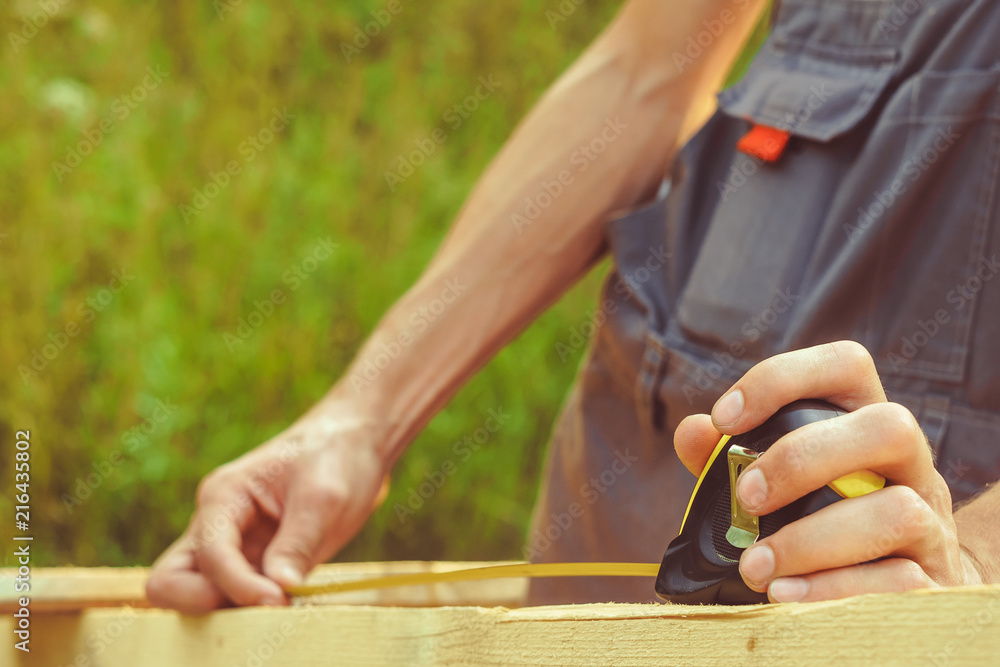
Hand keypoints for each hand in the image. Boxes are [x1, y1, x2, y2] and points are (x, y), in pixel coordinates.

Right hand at [146, 405, 388, 612]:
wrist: (355, 444)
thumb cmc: (335, 456)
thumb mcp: (324, 496)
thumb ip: (297, 543)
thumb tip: (278, 591)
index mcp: (224, 495)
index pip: (210, 554)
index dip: (238, 585)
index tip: (279, 599)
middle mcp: (216, 523)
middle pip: (171, 579)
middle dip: (203, 604)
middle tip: (260, 607)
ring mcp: (232, 546)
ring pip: (197, 594)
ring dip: (231, 610)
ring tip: (283, 606)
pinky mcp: (254, 563)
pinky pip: (235, 597)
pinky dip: (254, 609)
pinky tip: (292, 603)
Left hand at [674, 341, 982, 601]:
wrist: (904, 588)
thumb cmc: (822, 520)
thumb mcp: (779, 483)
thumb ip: (729, 459)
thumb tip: (692, 433)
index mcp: (864, 423)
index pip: (847, 365)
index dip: (784, 378)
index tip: (724, 419)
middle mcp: (909, 463)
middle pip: (888, 427)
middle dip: (803, 460)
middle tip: (746, 498)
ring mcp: (931, 522)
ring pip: (898, 512)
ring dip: (811, 541)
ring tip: (755, 567)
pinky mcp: (934, 581)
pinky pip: (899, 582)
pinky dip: (833, 589)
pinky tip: (783, 596)